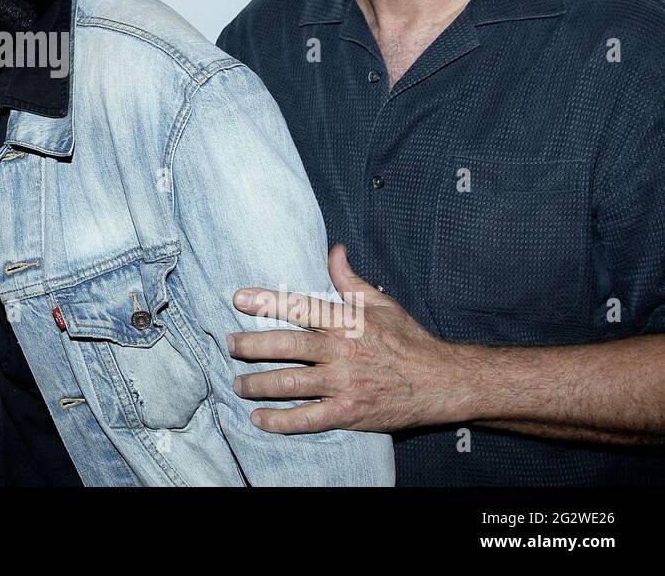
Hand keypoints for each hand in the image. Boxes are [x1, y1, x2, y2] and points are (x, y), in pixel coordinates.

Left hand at [226, 244, 474, 433]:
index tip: (238, 298)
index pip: (299, 306)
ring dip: (257, 384)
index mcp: (347, 321)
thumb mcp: (382, 304)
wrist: (442, 381)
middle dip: (250, 345)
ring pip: (289, 383)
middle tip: (229, 345)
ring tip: (237, 384)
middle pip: (285, 346)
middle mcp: (341, 351)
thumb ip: (350, 280)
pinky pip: (307, 418)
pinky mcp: (349, 413)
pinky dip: (280, 421)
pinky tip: (259, 419)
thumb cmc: (410, 340)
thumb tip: (334, 249)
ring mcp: (344, 384)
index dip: (266, 301)